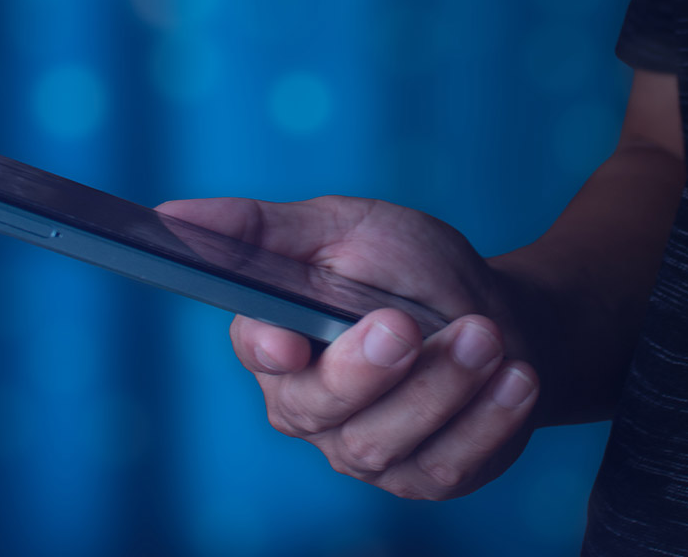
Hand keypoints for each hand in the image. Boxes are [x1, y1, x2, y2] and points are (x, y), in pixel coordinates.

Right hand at [156, 196, 539, 499]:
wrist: (501, 318)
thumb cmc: (412, 271)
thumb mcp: (346, 229)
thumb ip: (267, 228)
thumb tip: (171, 212)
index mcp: (280, 342)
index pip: (257, 352)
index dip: (269, 350)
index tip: (292, 339)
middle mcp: (312, 407)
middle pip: (317, 410)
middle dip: (366, 370)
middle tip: (406, 325)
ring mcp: (369, 452)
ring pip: (382, 444)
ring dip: (441, 387)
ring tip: (486, 336)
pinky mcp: (429, 475)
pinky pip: (448, 466)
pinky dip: (487, 422)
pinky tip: (516, 379)